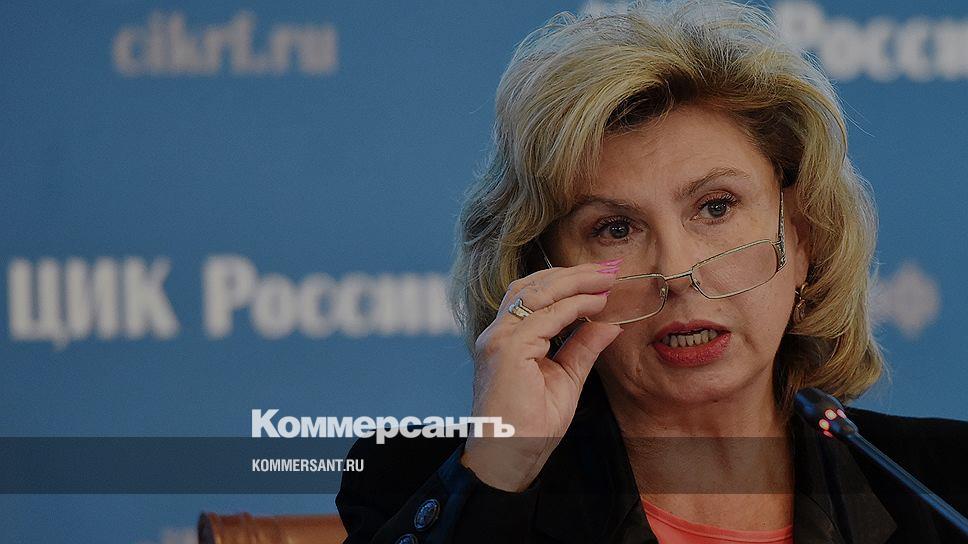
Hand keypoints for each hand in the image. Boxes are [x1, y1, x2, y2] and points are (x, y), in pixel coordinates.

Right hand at [459, 259, 623, 491]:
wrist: (510, 457)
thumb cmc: (531, 426)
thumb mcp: (566, 379)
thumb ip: (582, 348)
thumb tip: (609, 324)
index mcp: (506, 337)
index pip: (533, 294)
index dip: (568, 281)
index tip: (603, 278)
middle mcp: (497, 333)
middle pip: (533, 285)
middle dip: (573, 273)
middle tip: (609, 269)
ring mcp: (498, 339)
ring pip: (536, 292)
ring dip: (574, 281)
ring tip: (606, 278)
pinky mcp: (506, 349)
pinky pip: (544, 317)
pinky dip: (572, 306)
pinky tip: (595, 304)